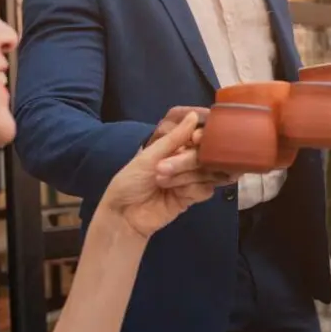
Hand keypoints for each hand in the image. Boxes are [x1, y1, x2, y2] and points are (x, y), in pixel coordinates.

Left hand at [102, 112, 232, 238]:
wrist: (123, 216)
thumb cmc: (130, 182)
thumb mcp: (149, 156)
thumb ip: (174, 138)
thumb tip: (193, 115)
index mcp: (173, 148)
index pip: (198, 137)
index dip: (201, 137)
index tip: (195, 139)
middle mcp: (184, 161)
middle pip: (204, 155)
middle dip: (186, 161)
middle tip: (162, 168)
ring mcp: (189, 180)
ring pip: (206, 172)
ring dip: (186, 176)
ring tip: (162, 182)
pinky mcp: (192, 197)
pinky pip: (205, 189)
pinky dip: (193, 189)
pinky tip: (178, 193)